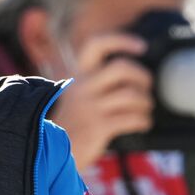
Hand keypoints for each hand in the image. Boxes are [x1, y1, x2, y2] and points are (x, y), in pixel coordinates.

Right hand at [46, 34, 152, 170]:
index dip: (122, 41)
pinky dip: (143, 121)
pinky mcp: (98, 127)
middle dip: (142, 76)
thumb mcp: (74, 96)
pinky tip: (141, 124)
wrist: (48, 153)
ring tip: (144, 109)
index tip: (142, 46)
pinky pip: (133, 118)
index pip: (97, 45)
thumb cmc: (70, 125)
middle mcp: (81, 87)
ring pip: (132, 95)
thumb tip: (132, 75)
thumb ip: (94, 83)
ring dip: (145, 103)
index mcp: (75, 76)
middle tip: (146, 87)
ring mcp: (89, 107)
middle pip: (122, 67)